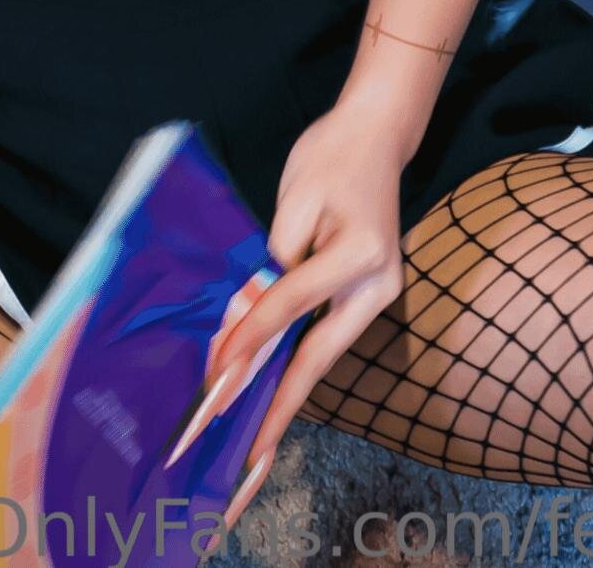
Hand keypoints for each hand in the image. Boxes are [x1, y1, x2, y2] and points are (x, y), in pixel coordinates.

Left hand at [193, 106, 408, 546]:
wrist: (375, 135)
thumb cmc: (331, 156)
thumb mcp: (296, 198)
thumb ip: (274, 259)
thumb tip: (245, 314)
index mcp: (362, 255)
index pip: (291, 305)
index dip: (250, 339)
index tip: (215, 376)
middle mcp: (377, 286)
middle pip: (319, 357)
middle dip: (280, 409)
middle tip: (246, 456)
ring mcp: (376, 295)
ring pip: (323, 356)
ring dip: (286, 395)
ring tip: (252, 440)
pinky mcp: (365, 295)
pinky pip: (325, 338)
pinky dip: (296, 366)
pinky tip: (270, 391)